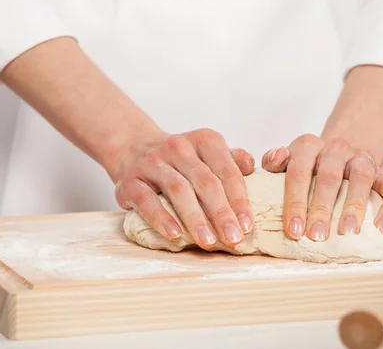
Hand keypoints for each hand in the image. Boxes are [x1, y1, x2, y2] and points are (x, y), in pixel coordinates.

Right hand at [110, 128, 254, 248]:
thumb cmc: (182, 161)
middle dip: (221, 213)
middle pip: (205, 181)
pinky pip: (147, 200)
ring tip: (208, 242)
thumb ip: (232, 161)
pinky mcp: (130, 180)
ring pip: (178, 190)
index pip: (226, 170)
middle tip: (234, 238)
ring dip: (195, 218)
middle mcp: (179, 147)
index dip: (239, 199)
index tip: (248, 226)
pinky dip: (162, 218)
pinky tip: (175, 235)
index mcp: (204, 140)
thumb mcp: (209, 154)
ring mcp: (153, 162)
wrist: (134, 149)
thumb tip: (252, 166)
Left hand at [261, 135, 382, 240]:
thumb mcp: (285, 165)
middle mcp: (337, 148)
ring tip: (346, 233)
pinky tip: (382, 228)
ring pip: (362, 177)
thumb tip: (277, 157)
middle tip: (316, 236)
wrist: (339, 159)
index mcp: (308, 145)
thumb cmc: (306, 170)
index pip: (299, 170)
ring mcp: (363, 159)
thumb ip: (273, 162)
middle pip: (329, 176)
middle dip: (322, 208)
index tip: (293, 230)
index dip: (295, 201)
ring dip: (354, 206)